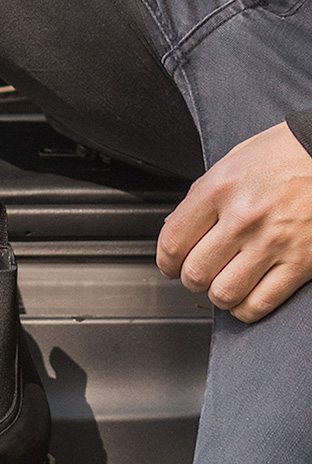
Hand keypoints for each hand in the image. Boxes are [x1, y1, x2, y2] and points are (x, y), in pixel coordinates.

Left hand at [157, 122, 311, 321]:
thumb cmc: (286, 154)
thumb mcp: (232, 162)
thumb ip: (201, 196)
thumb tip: (175, 229)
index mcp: (220, 189)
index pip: (173, 243)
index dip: (166, 262)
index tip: (170, 266)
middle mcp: (244, 217)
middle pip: (195, 273)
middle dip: (191, 279)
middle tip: (200, 273)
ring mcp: (274, 242)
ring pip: (224, 293)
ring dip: (218, 295)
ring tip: (223, 283)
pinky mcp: (302, 262)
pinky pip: (261, 303)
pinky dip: (246, 309)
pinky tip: (245, 297)